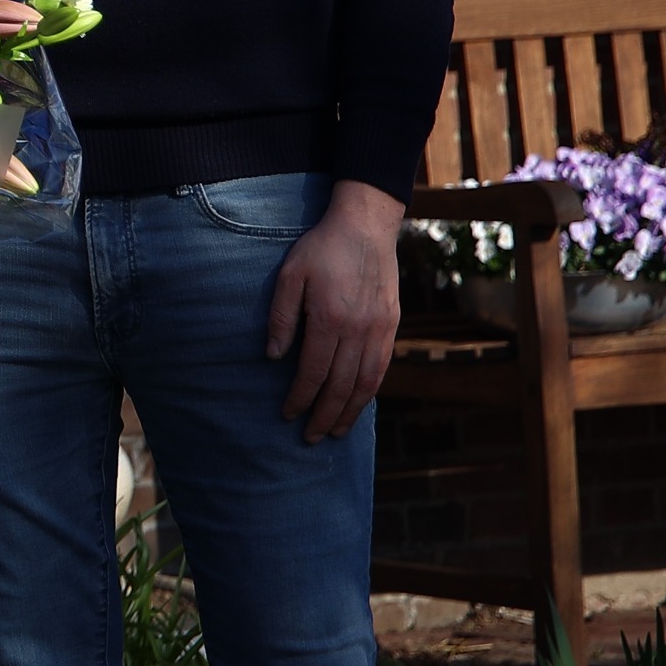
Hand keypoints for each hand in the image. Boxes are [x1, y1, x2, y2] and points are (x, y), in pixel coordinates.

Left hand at [268, 180, 405, 441]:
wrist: (366, 227)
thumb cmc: (321, 249)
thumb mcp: (289, 275)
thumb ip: (282, 317)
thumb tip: (274, 357)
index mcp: (330, 319)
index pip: (314, 372)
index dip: (300, 397)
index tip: (287, 414)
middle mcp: (358, 329)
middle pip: (341, 385)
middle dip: (323, 415)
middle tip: (309, 437)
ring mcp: (379, 329)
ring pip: (365, 382)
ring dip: (350, 411)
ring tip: (335, 431)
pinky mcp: (391, 325)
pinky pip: (381, 367)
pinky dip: (370, 391)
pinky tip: (358, 403)